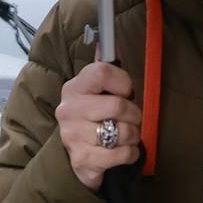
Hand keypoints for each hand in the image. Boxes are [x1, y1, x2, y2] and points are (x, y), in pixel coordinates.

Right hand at [57, 62, 142, 190]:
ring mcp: (73, 136)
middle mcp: (69, 110)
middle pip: (118, 105)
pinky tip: (122, 151)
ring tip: (126, 135)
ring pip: (123, 131)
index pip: (102, 72)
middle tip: (130, 119)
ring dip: (133, 135)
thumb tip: (108, 43)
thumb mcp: (96, 92)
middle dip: (134, 114)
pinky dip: (130, 154)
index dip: (123, 82)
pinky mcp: (82, 160)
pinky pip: (122, 154)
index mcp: (74, 88)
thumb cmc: (94, 119)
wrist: (77, 156)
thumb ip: (104, 68)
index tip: (126, 92)